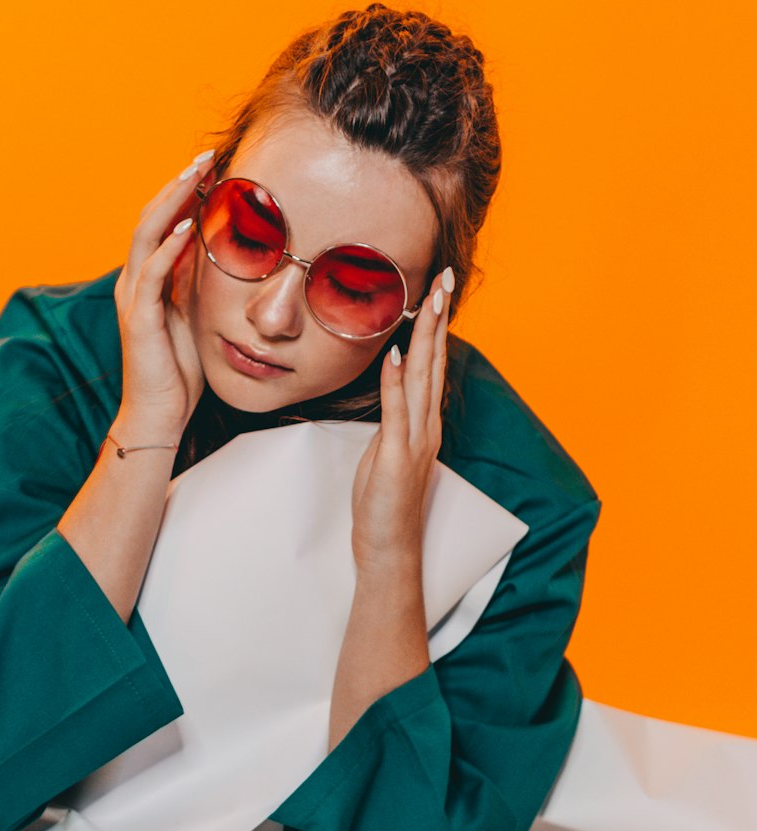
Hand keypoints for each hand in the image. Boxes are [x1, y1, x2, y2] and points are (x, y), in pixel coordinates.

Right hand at [113, 154, 210, 435]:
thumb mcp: (195, 315)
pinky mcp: (139, 319)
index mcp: (148, 279)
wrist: (159, 413)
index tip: (213, 168)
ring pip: (146, 235)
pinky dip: (169, 247)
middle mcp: (135, 281)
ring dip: (172, 203)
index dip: (184, 193)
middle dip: (178, 185)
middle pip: (151, 218)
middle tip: (207, 157)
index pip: (163, 222)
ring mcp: (134, 298)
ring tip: (195, 176)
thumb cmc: (178, 370)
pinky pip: (152, 274)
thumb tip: (215, 249)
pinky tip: (188, 227)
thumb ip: (196, 282)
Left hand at [350, 267, 452, 576]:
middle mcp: (427, 428)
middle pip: (434, 363)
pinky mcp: (398, 458)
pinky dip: (396, 382)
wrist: (390, 551)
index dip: (435, 328)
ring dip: (424, 339)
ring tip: (426, 302)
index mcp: (424, 425)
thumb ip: (391, 424)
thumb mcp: (386, 454)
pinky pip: (397, 413)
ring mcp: (415, 442)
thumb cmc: (384, 506)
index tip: (437, 292)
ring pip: (422, 380)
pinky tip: (396, 353)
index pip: (432, 366)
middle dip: (437, 319)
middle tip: (445, 279)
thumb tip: (387, 396)